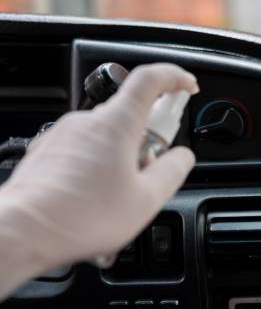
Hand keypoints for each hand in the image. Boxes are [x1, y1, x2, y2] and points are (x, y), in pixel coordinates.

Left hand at [0, 63, 197, 275]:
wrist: (25, 230)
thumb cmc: (81, 216)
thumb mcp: (148, 199)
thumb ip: (173, 171)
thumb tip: (183, 157)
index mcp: (116, 125)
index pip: (150, 80)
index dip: (174, 78)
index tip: (187, 86)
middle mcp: (87, 122)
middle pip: (130, 116)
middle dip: (149, 141)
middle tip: (153, 172)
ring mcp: (63, 135)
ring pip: (107, 137)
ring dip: (123, 158)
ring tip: (121, 196)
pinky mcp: (48, 151)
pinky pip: (85, 151)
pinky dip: (99, 168)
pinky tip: (98, 199)